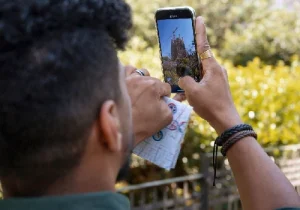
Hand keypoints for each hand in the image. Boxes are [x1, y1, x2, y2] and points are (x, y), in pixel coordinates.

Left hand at [125, 66, 176, 145]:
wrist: (118, 129)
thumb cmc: (142, 124)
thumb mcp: (165, 118)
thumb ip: (170, 106)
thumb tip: (165, 100)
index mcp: (154, 86)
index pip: (166, 88)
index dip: (165, 97)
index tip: (160, 105)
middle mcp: (141, 79)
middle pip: (154, 81)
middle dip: (154, 90)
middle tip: (149, 103)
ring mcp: (128, 78)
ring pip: (141, 73)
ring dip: (144, 80)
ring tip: (140, 91)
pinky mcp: (118, 81)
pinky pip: (127, 70)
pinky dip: (131, 74)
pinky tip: (131, 83)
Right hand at [178, 17, 241, 134]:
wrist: (226, 121)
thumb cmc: (210, 105)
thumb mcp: (193, 92)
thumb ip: (185, 80)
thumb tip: (183, 78)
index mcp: (213, 68)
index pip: (204, 46)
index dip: (200, 32)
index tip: (199, 19)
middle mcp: (217, 71)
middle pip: (199, 62)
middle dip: (188, 65)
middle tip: (179, 64)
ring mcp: (217, 79)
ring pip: (199, 75)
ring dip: (189, 82)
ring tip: (181, 93)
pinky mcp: (216, 87)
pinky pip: (202, 83)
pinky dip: (194, 89)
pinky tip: (185, 99)